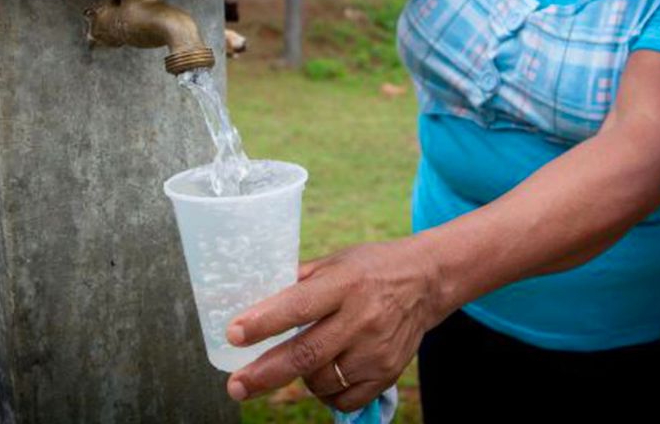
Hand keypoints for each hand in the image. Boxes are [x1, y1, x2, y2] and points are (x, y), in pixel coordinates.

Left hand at [224, 239, 442, 412]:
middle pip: (306, 354)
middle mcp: (362, 317)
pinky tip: (322, 376)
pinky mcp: (387, 372)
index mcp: (345, 283)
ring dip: (298, 377)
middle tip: (236, 386)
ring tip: (298, 360)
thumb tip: (252, 296)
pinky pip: (343, 398)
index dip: (263, 322)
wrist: (426, 281)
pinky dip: (324, 392)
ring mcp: (376, 349)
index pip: (298, 305)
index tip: (233, 334)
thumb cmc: (372, 267)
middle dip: (265, 374)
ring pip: (321, 380)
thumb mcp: (336, 261)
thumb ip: (298, 280)